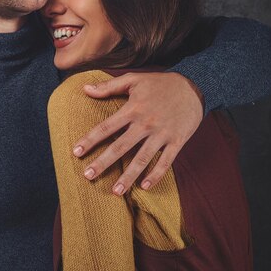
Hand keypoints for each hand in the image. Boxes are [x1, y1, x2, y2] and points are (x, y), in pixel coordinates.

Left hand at [74, 72, 203, 194]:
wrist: (194, 86)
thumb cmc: (160, 83)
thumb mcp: (134, 79)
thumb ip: (109, 86)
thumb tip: (85, 89)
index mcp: (133, 108)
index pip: (107, 127)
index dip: (90, 140)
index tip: (76, 152)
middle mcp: (145, 123)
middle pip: (121, 147)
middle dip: (103, 162)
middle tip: (88, 176)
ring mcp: (161, 134)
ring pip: (142, 159)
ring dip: (128, 176)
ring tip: (116, 191)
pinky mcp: (176, 141)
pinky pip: (166, 162)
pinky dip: (156, 175)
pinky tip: (145, 187)